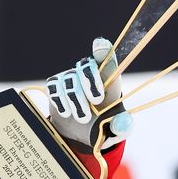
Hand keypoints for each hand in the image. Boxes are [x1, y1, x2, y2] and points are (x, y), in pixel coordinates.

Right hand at [45, 37, 132, 152]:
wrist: (81, 133)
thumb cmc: (103, 127)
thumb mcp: (116, 131)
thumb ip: (122, 128)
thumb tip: (123, 123)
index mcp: (110, 81)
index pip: (108, 61)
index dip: (104, 52)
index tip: (101, 46)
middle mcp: (90, 74)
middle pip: (87, 66)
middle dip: (91, 83)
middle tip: (96, 102)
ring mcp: (71, 77)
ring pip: (70, 80)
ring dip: (76, 101)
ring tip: (83, 118)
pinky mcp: (56, 84)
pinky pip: (54, 87)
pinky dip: (60, 101)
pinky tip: (67, 112)